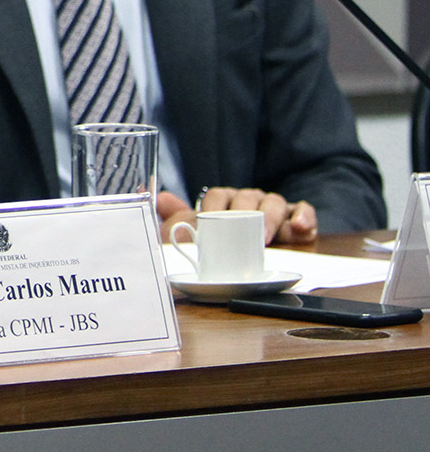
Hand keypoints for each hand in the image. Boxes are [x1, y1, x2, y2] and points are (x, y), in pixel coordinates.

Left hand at [158, 187, 316, 245]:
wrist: (242, 266)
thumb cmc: (215, 247)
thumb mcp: (192, 234)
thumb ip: (176, 218)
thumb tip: (158, 197)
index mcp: (223, 201)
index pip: (218, 195)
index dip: (213, 206)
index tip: (209, 219)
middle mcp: (249, 201)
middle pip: (248, 197)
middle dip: (246, 213)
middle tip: (240, 233)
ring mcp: (273, 210)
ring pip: (275, 202)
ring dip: (271, 217)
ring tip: (266, 236)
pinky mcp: (296, 222)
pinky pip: (303, 212)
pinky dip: (304, 217)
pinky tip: (300, 228)